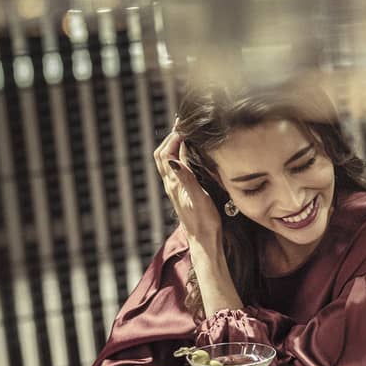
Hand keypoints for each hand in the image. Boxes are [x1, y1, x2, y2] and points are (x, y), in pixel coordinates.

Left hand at [155, 122, 222, 244]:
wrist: (204, 240)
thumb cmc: (204, 221)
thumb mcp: (198, 198)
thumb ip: (186, 178)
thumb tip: (173, 160)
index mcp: (174, 184)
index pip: (167, 154)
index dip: (174, 137)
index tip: (185, 126)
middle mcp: (171, 185)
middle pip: (161, 155)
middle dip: (170, 138)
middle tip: (182, 125)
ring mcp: (174, 188)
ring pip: (165, 162)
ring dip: (172, 145)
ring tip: (183, 134)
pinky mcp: (180, 192)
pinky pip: (173, 168)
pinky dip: (178, 155)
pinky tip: (188, 154)